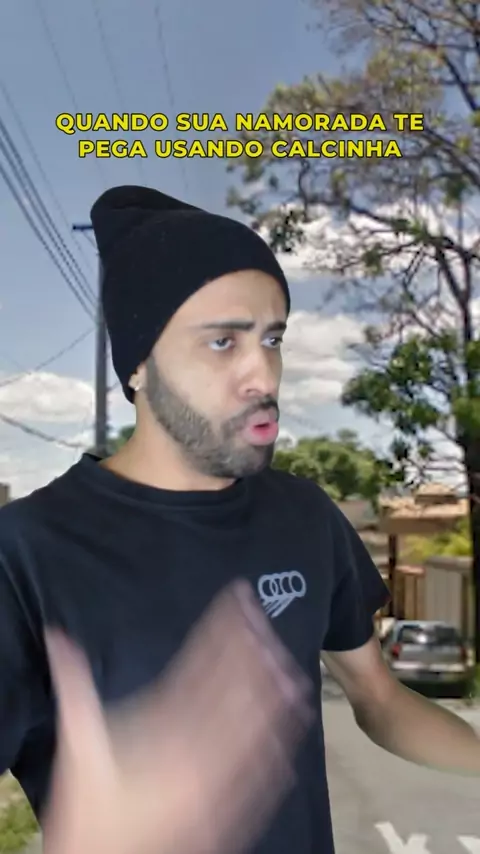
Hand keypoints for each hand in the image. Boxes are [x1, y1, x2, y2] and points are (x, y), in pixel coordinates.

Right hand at [42, 580, 312, 853]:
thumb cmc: (88, 809)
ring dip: (273, 701)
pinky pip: (258, 780)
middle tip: (268, 624)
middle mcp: (197, 757)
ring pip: (253, 734)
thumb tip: (59, 639)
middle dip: (253, 656)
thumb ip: (74, 686)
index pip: (201, 669)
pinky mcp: (223, 813)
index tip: (239, 604)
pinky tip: (289, 735)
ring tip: (291, 672)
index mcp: (165, 733)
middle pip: (233, 695)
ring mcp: (215, 786)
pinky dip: (275, 752)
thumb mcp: (78, 741)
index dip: (223, 633)